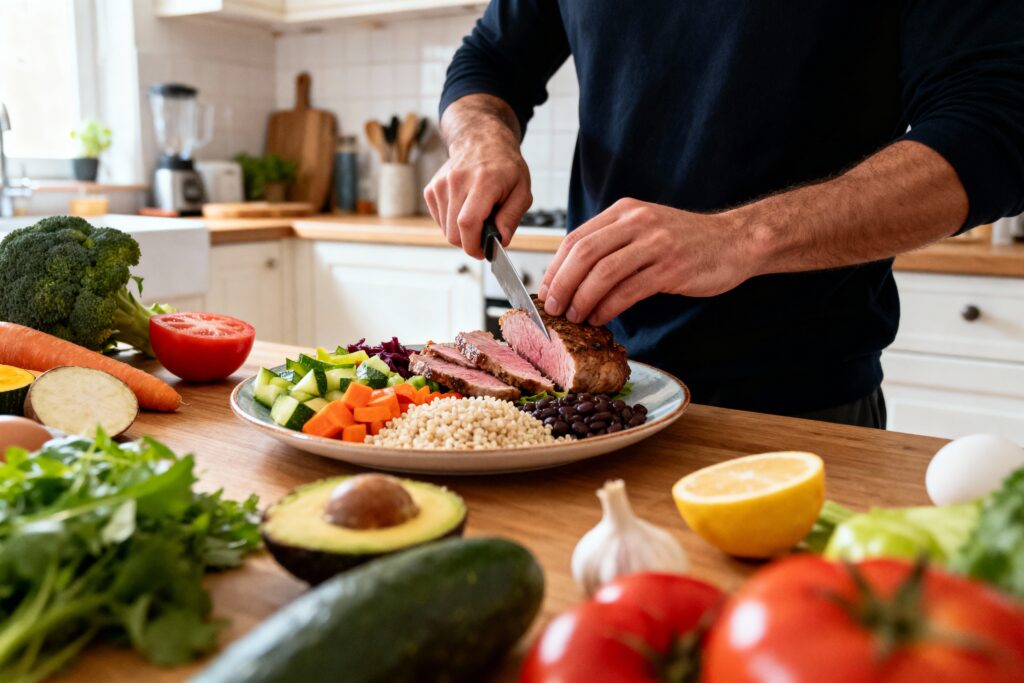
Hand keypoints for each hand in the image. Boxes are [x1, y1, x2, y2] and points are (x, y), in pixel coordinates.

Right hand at [423, 130, 531, 258]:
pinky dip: (451, 223)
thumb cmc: (505, 167)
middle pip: (454, 232)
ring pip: (445, 229)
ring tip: (477, 217)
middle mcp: (457, 181)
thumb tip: (501, 240)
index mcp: (482, 182)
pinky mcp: (432, 188)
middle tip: (483, 238)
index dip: (473, 245)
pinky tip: (464, 210)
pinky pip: (439, 219)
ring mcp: (441, 184)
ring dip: (461, 232)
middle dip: (469, 243)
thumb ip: (512, 217)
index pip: (467, 223)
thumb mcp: (522, 191)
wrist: (482, 141)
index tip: (483, 252)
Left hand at [538, 198, 756, 325]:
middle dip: (562, 285)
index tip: (545, 291)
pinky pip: (628, 291)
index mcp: (624, 212)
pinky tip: (601, 318)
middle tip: (553, 308)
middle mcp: (637, 223)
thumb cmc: (686, 242)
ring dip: (582, 299)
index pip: (575, 238)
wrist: (736, 241)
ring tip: (575, 317)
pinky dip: (608, 308)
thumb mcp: (645, 230)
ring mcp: (655, 244)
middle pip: (583, 254)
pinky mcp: (671, 268)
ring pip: (603, 273)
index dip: (554, 268)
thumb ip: (613, 244)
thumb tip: (571, 276)